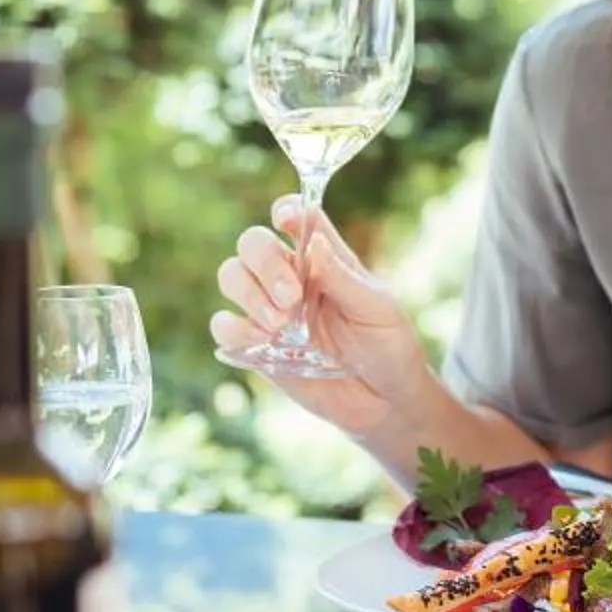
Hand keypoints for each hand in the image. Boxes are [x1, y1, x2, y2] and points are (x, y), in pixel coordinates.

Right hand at [210, 198, 431, 438]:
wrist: (384, 401)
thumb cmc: (388, 345)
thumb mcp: (376, 308)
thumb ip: (342, 276)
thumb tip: (312, 241)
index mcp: (323, 258)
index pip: (295, 217)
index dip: (286, 210)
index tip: (286, 221)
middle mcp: (291, 277)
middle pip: (252, 243)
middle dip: (265, 263)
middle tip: (292, 297)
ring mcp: (269, 309)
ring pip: (231, 275)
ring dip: (250, 294)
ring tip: (282, 323)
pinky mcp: (255, 345)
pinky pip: (223, 325)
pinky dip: (236, 329)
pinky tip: (266, 342)